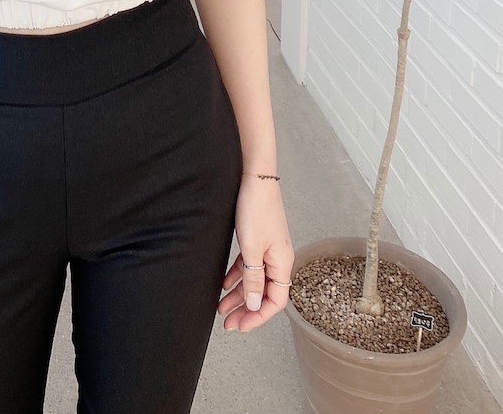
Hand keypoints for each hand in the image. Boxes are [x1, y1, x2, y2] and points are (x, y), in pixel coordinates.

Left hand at [218, 174, 294, 332]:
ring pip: (253, 281)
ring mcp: (267, 249)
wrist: (254, 177)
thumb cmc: (257, 208)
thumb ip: (253, 279)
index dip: (258, 316)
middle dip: (246, 310)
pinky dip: (236, 276)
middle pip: (263, 294)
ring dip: (238, 295)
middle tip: (228, 324)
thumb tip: (255, 305)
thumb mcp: (252, 249)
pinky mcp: (256, 239)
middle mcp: (278, 258)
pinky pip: (247, 266)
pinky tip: (223, 283)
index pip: (275, 301)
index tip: (240, 326)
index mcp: (282, 263)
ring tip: (220, 308)